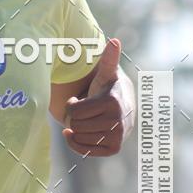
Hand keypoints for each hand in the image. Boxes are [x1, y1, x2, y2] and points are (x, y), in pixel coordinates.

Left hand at [62, 38, 127, 155]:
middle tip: (82, 112)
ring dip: (76, 129)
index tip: (78, 100)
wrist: (121, 108)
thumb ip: (108, 59)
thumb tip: (114, 41)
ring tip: (84, 120)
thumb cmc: (106, 88)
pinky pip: (85, 151)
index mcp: (112, 102)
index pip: (74, 112)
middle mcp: (118, 122)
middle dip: (74, 118)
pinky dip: (76, 143)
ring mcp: (118, 137)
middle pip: (76, 125)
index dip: (72, 106)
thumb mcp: (106, 73)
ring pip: (80, 137)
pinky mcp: (114, 148)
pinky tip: (76, 134)